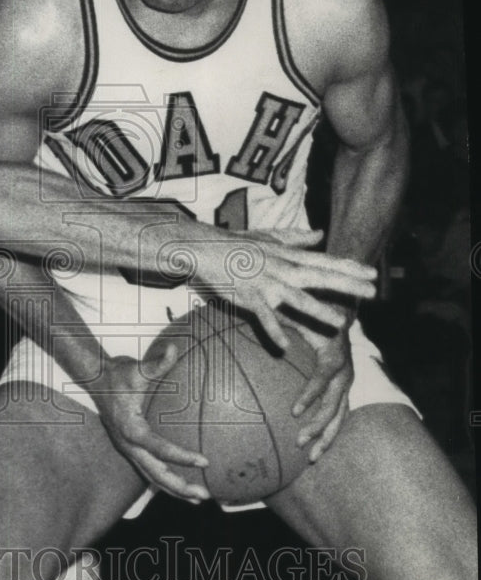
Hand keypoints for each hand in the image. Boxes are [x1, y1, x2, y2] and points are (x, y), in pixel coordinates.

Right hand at [94, 342, 210, 502]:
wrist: (96, 380)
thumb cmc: (118, 374)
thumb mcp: (136, 368)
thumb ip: (156, 362)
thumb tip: (173, 348)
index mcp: (130, 429)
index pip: (159, 448)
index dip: (182, 456)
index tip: (204, 461)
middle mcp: (127, 444)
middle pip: (155, 473)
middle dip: (179, 487)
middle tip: (204, 493)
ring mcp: (127, 449)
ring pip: (151, 476)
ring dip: (173, 488)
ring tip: (198, 497)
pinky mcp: (129, 448)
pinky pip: (148, 469)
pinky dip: (165, 478)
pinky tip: (181, 483)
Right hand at [200, 229, 375, 351]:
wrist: (207, 248)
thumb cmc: (238, 243)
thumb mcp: (270, 237)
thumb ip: (296, 237)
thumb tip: (321, 233)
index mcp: (288, 256)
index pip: (325, 261)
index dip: (350, 267)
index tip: (373, 273)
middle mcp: (282, 268)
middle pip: (320, 277)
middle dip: (347, 285)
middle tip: (373, 292)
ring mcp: (266, 283)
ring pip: (297, 299)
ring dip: (319, 311)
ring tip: (341, 324)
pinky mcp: (249, 297)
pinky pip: (263, 317)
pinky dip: (273, 331)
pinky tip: (285, 346)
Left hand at [288, 318, 352, 461]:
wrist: (339, 315)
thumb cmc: (312, 315)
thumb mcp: (298, 315)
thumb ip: (280, 320)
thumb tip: (260, 321)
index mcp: (333, 356)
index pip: (322, 379)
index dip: (310, 395)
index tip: (294, 412)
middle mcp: (344, 373)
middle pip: (334, 405)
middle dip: (318, 426)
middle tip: (298, 441)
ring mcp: (346, 384)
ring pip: (340, 416)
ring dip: (326, 437)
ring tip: (311, 458)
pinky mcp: (343, 390)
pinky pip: (338, 415)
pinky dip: (328, 432)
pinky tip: (315, 449)